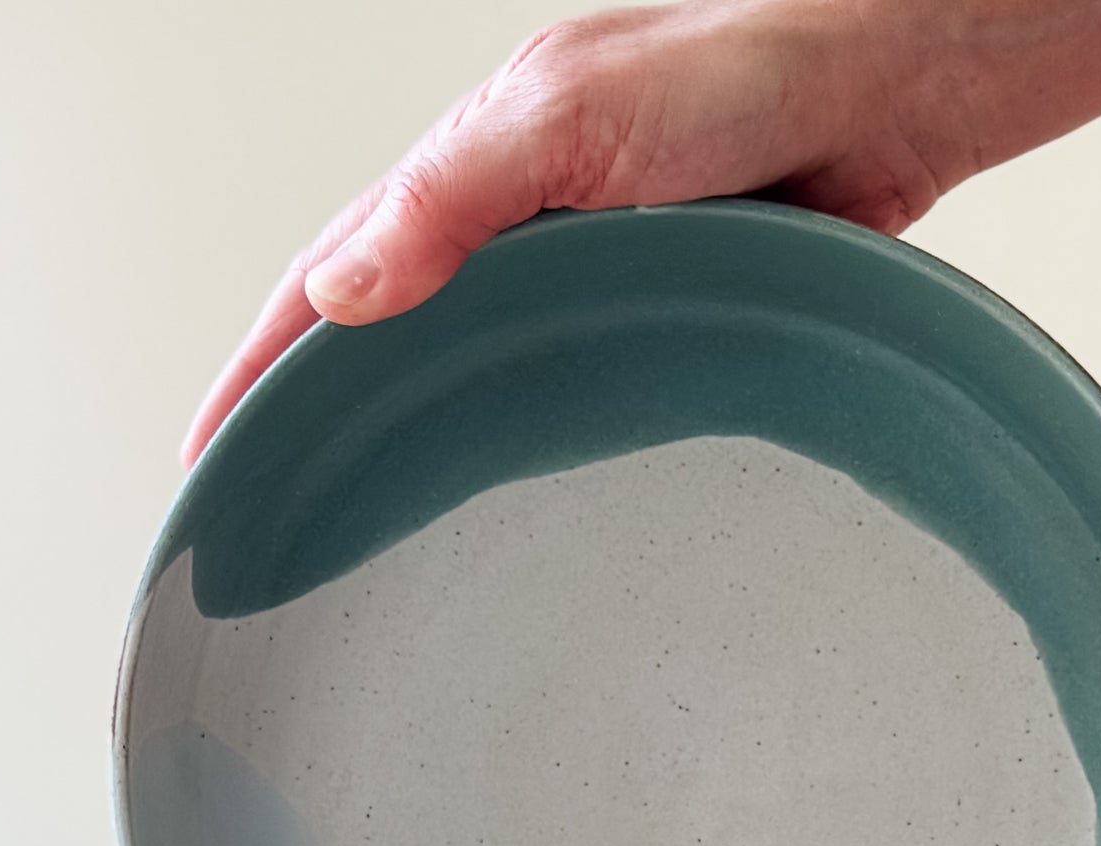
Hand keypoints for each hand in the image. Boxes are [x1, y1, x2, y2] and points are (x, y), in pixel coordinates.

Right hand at [181, 0, 957, 465]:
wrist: (888, 90)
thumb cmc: (745, 68)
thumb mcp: (571, 113)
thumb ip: (453, 198)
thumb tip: (338, 293)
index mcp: (470, 170)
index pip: (329, 279)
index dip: (262, 368)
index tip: (212, 454)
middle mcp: (516, 228)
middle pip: (389, 335)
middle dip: (326, 416)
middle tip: (284, 508)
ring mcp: (584, 278)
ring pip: (474, 371)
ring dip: (421, 436)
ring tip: (375, 523)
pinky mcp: (653, 314)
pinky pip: (563, 387)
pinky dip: (524, 438)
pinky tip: (516, 491)